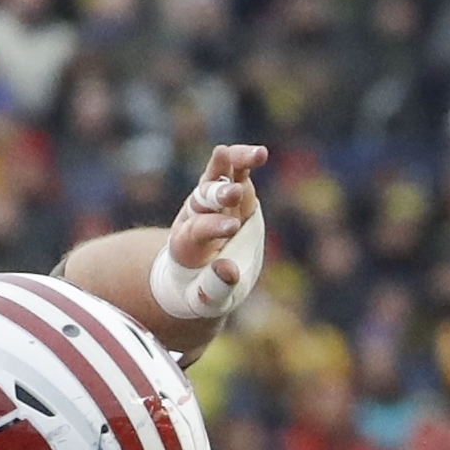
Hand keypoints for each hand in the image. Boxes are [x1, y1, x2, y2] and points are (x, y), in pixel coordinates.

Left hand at [157, 143, 268, 314]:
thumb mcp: (208, 297)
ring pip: (219, 175)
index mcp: (187, 244)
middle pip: (204, 197)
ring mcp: (213, 202)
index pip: (198, 229)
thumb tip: (227, 269)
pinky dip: (246, 160)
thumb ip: (216, 286)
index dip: (214, 227)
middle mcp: (196, 216)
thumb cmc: (205, 289)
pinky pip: (237, 171)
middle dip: (219, 193)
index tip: (232, 229)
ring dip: (233, 164)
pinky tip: (262, 153)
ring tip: (257, 155)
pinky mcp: (232, 192)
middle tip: (233, 193)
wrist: (199, 272)